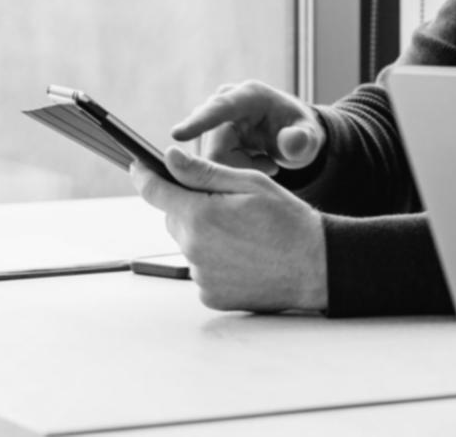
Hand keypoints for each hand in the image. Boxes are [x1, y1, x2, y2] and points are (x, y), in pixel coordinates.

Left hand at [130, 148, 328, 312]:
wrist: (316, 266)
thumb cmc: (288, 221)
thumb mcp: (250, 183)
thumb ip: (204, 172)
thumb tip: (169, 158)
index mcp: (200, 215)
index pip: (156, 191)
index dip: (145, 175)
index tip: (138, 166)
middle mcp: (194, 249)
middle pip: (175, 218)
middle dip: (192, 207)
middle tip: (229, 206)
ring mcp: (201, 276)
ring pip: (189, 245)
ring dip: (205, 235)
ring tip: (244, 235)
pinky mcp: (210, 296)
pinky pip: (202, 270)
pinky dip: (215, 261)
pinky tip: (243, 257)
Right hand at [171, 80, 325, 175]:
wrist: (291, 135)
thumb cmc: (300, 134)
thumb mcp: (309, 139)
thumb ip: (303, 141)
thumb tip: (291, 142)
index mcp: (250, 96)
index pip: (220, 109)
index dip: (199, 122)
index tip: (176, 134)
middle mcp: (225, 101)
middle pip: (212, 146)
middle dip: (240, 165)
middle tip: (271, 165)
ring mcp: (212, 117)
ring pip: (208, 158)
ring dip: (236, 168)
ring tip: (264, 160)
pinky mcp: (206, 133)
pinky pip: (208, 163)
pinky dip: (231, 168)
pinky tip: (251, 161)